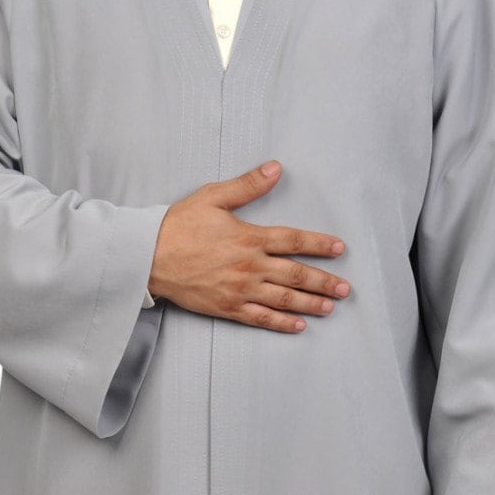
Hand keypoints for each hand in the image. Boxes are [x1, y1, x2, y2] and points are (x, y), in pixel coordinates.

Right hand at [148, 160, 350, 332]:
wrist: (148, 256)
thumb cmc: (179, 225)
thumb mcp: (214, 197)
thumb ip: (248, 185)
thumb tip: (275, 168)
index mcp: (249, 238)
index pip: (293, 241)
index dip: (319, 245)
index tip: (338, 249)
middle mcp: (250, 266)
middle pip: (295, 275)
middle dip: (323, 282)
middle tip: (345, 289)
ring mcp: (240, 290)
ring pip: (283, 299)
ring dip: (310, 304)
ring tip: (330, 307)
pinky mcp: (227, 307)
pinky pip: (260, 318)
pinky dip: (281, 323)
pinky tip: (297, 326)